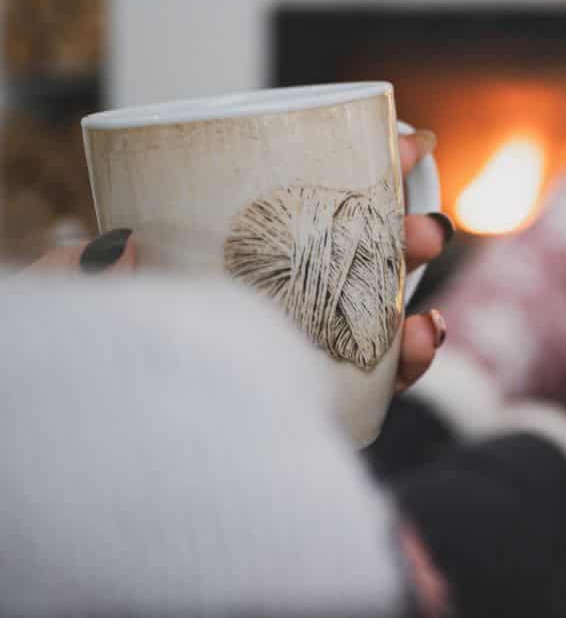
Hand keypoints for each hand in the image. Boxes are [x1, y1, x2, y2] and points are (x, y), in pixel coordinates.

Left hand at [21, 131, 454, 393]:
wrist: (121, 474)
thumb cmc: (98, 372)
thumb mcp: (86, 315)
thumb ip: (87, 277)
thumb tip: (118, 245)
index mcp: (232, 261)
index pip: (302, 203)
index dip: (362, 168)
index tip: (399, 143)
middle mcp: (278, 303)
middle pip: (357, 254)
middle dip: (407, 230)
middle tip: (424, 228)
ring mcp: (304, 355)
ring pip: (380, 313)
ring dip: (417, 289)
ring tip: (427, 283)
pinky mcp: (322, 408)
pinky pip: (381, 382)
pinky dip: (412, 358)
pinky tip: (422, 338)